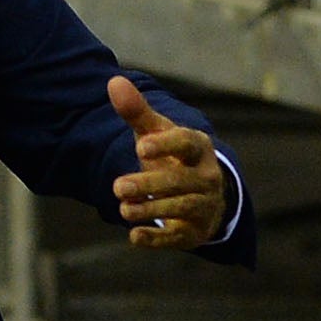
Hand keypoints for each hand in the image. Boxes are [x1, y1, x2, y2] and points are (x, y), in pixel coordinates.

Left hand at [108, 76, 228, 250]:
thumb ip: (136, 111)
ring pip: (181, 208)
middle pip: (180, 181)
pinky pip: (178, 238)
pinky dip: (157, 239)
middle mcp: (207, 178)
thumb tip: (113, 82)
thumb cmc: (172, 157)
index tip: (141, 147)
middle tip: (117, 186)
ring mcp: (204, 206)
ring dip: (152, 209)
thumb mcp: (156, 133)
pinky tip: (134, 236)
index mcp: (199, 148)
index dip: (166, 144)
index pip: (186, 143)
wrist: (201, 194)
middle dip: (150, 184)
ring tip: (123, 209)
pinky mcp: (195, 232)